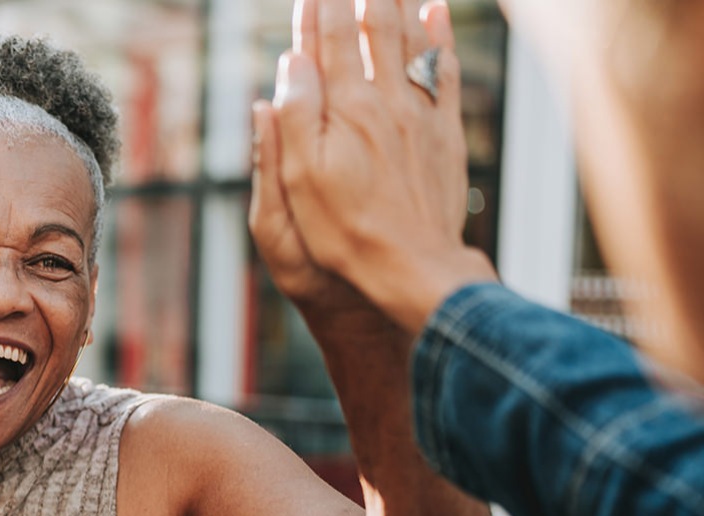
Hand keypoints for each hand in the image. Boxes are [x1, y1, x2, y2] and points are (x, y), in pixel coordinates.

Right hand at [271, 0, 495, 332]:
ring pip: (411, 40)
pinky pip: (445, 71)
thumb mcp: (300, 181)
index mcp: (344, 110)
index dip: (318, 7)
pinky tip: (437, 12)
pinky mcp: (445, 134)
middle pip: (374, 28)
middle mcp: (385, 102)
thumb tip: (292, 60)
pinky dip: (440, 36)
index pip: (329, 41)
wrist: (413, 266)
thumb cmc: (345, 230)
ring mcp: (420, 115)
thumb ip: (293, 117)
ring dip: (398, 2)